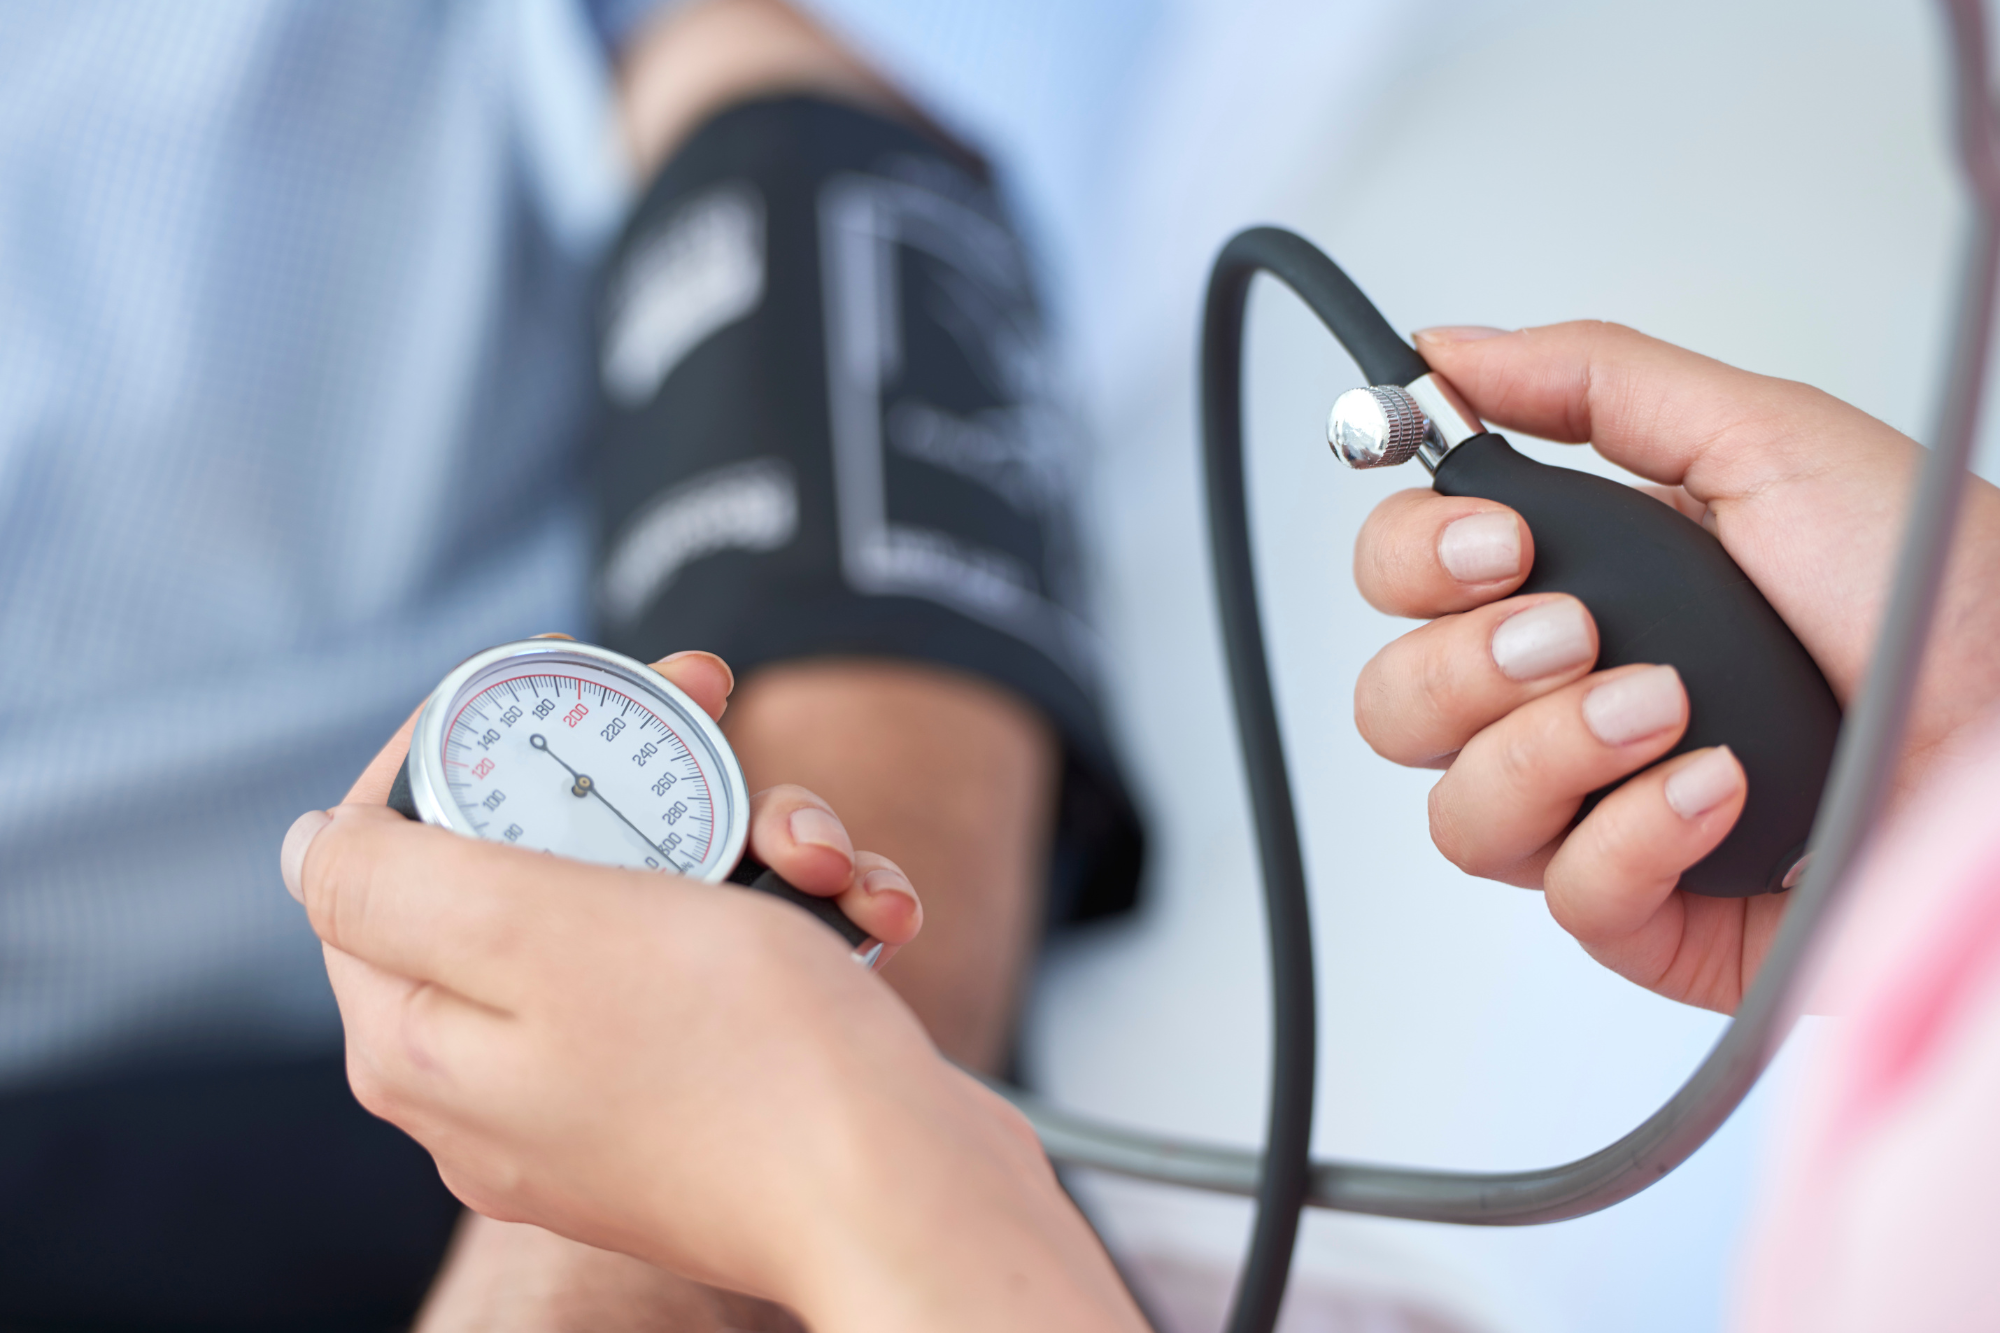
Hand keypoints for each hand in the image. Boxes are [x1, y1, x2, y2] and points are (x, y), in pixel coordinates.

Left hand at [280, 649, 1142, 1331]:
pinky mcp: (712, 1089)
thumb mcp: (542, 932)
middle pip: (535, 857)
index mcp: (422, 1037)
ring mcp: (611, 1085)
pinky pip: (731, 961)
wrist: (913, 1200)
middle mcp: (501, 1071)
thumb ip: (396, 878)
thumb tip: (313, 845)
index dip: (467, 738)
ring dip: (752, 839)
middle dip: (645, 773)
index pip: (385, 844)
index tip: (564, 677)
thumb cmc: (746, 1063)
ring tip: (822, 856)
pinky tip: (868, 911)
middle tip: (715, 703)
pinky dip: (799, 913)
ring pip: (652, 895)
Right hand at [1353, 322, 1999, 1011]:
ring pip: (1457, 816)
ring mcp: (1601, 811)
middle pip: (1393, 707)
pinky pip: (1567, 897)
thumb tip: (1441, 354)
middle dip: (1467, 665)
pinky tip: (1720, 792)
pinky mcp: (1654, 914)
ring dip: (1550, 751)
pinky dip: (1636, 838)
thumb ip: (1592, 383)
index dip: (1414, 561)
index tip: (1502, 543)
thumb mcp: (1763, 440)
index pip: (1399, 581)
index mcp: (1578, 581)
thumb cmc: (1935, 587)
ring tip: (1666, 710)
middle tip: (1579, 632)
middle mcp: (1566, 702)